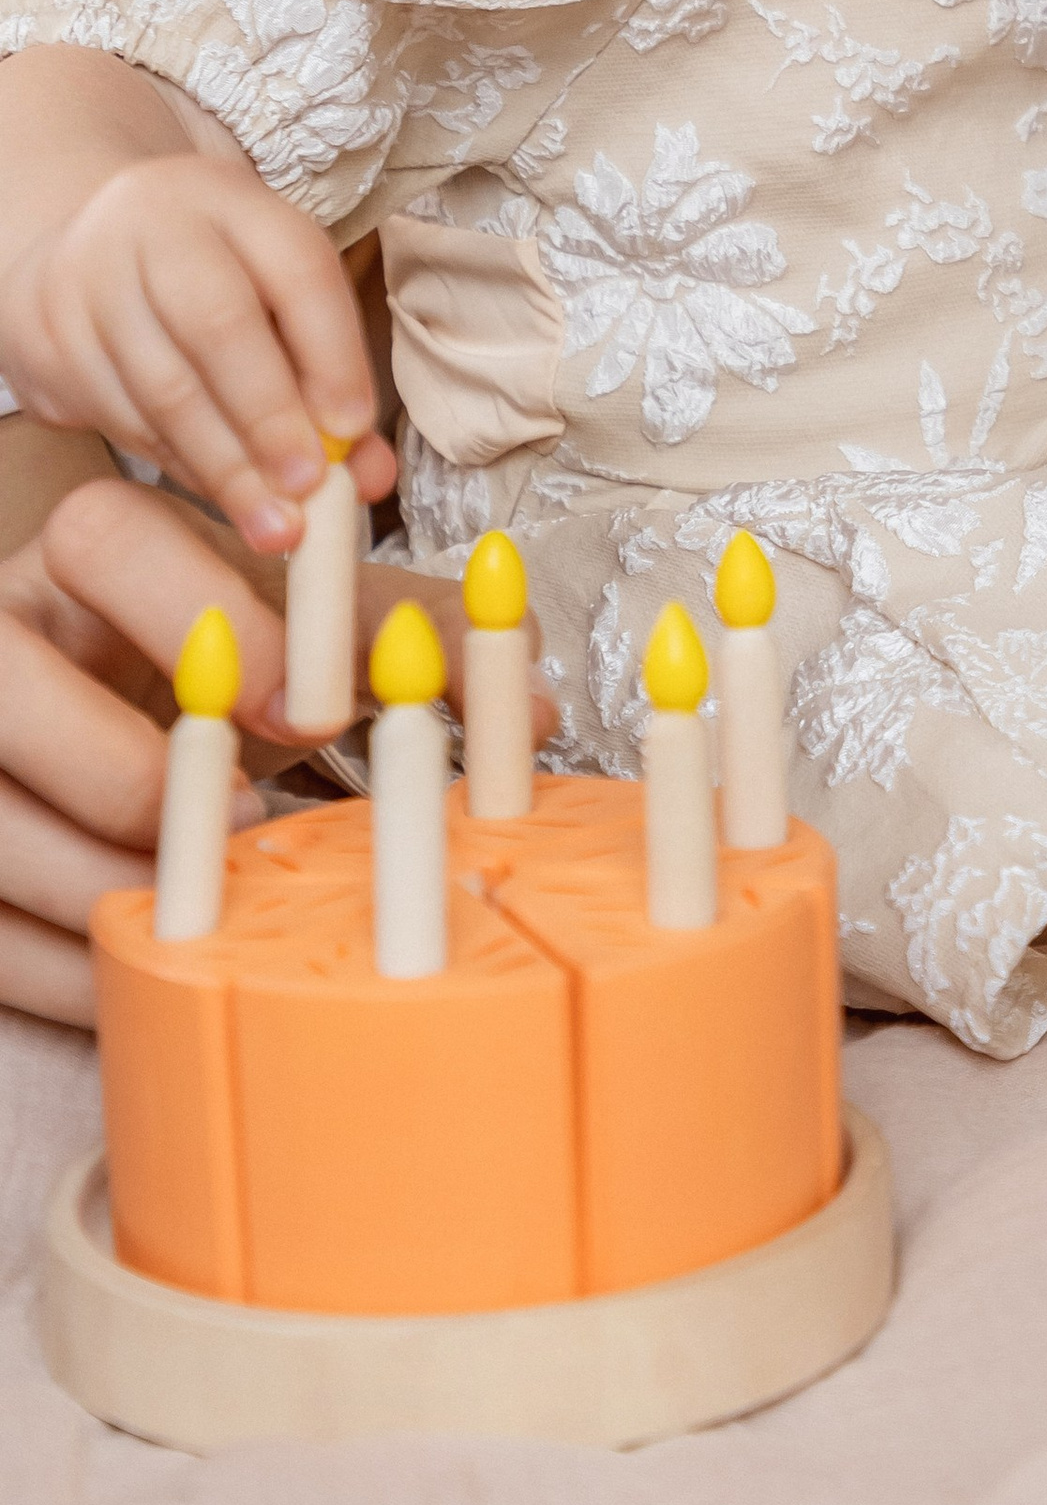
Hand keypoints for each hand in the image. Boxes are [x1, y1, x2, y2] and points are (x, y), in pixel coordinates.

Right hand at [0, 155, 390, 553]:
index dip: (332, 354)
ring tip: (272, 521)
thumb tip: (370, 474)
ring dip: (225, 465)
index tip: (353, 429)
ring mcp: (89, 281)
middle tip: (306, 488)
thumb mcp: (277, 293)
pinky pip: (119, 419)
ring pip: (162, 386)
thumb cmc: (213, 277)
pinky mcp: (47, 339)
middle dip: (269, 418)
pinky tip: (216, 490)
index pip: (296, 268)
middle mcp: (155, 226)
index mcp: (232, 201)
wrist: (87, 251)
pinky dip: (178, 464)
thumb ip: (330, 375)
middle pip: (218, 325)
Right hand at [0, 466, 551, 1026]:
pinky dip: (59, 965)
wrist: (109, 727)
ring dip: (98, 882)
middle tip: (244, 818)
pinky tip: (142, 971)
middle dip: (123, 764)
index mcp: (90, 552)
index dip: (202, 612)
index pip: (109, 533)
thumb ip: (413, 637)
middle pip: (2, 679)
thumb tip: (535, 691)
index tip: (302, 703)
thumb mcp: (304, 633)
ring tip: (201, 905)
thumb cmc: (210, 667)